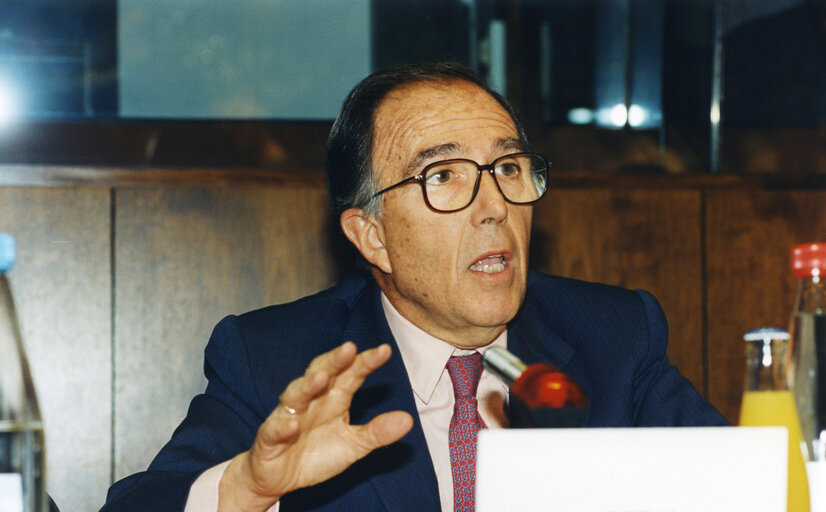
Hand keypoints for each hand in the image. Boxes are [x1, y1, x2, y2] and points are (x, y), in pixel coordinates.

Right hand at [218, 342, 413, 510]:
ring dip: (307, 385)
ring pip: (296, 395)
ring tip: (321, 377)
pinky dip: (283, 425)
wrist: (280, 478)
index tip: (384, 351)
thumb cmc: (317, 453)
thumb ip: (378, 432)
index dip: (365, 362)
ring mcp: (289, 416)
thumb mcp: (354, 445)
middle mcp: (312, 401)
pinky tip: (293, 423)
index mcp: (334, 398)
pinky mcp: (270, 437)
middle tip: (349, 348)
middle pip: (322, 373)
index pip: (351, 374)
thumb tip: (408, 419)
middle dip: (334, 361)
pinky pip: (275, 428)